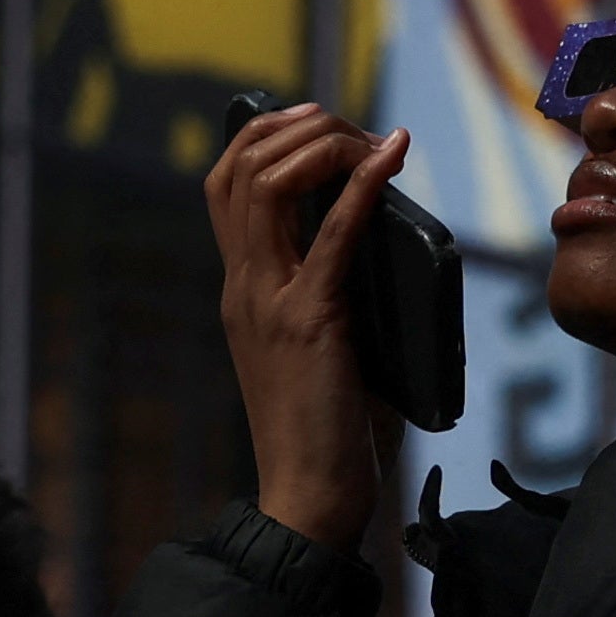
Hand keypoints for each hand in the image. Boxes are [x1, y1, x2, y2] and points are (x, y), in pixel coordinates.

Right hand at [208, 99, 413, 552]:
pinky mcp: (309, 322)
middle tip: (345, 121)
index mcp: (241, 290)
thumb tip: (380, 246)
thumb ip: (330, 295)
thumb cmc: (326, 428)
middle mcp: (243, 287)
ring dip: (321, 145)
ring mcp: (268, 302)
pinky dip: (361, 186)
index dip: (264, 139)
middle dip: (292, 128)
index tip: (317, 124)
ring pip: (269, 186)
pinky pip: (330, 236)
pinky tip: (390, 158)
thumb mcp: (319, 344)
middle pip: (240, 170)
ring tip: (366, 134)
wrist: (309, 494)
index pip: (225, 187)